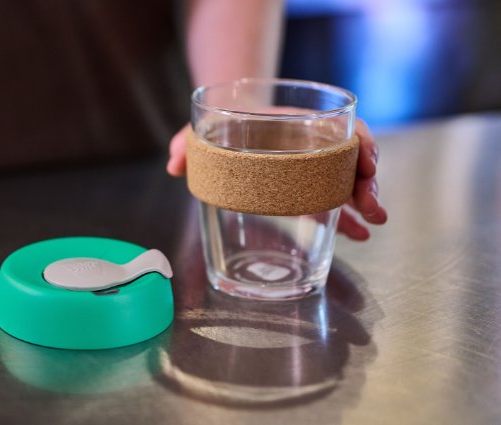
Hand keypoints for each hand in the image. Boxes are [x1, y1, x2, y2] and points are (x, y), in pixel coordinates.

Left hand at [166, 119, 386, 239]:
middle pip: (350, 159)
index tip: (367, 163)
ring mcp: (311, 166)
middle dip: (365, 183)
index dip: (359, 143)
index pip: (340, 127)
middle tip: (371, 207)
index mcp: (295, 123)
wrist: (227, 121)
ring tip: (372, 223)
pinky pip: (332, 199)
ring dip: (362, 202)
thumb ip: (186, 143)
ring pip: (347, 181)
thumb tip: (173, 164)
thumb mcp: (203, 129)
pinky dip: (346, 216)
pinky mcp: (306, 186)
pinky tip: (357, 235)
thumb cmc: (221, 122)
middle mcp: (311, 143)